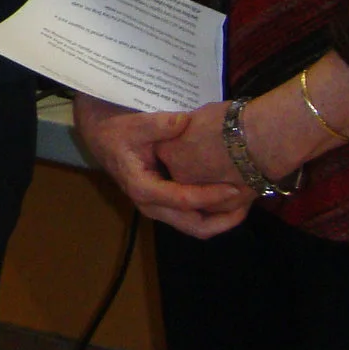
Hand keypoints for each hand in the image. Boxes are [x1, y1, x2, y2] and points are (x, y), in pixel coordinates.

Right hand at [71, 95, 253, 238]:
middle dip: (224, 219)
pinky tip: (230, 193)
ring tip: (246, 199)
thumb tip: (185, 123)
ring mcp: (159, 206)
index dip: (210, 196)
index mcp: (143, 188)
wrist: (100, 134)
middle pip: (194, 226)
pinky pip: (193, 214)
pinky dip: (214, 209)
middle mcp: (152, 204)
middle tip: (248, 201)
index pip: (183, 200)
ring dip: (222, 217)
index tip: (234, 188)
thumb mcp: (135, 123)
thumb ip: (159, 124)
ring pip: (196, 225)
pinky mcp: (166, 201)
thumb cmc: (115, 128)